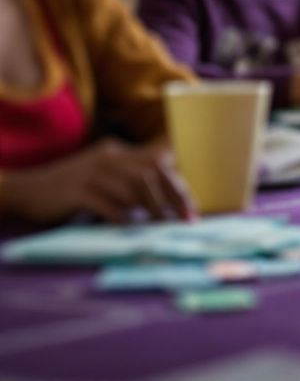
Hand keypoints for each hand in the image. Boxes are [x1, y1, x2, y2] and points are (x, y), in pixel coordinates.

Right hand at [0, 139, 195, 223]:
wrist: (27, 191)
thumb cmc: (72, 192)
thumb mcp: (103, 179)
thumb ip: (130, 184)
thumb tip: (168, 204)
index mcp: (117, 152)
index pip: (159, 162)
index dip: (179, 185)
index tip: (191, 209)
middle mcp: (107, 158)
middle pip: (152, 173)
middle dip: (174, 197)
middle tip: (185, 220)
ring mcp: (91, 173)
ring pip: (133, 187)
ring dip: (153, 209)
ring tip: (163, 226)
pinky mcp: (76, 191)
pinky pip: (108, 204)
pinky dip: (124, 217)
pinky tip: (132, 228)